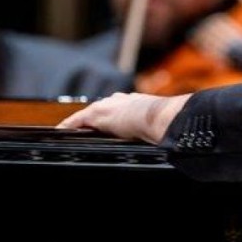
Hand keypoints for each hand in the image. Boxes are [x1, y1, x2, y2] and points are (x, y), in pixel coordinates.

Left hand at [57, 91, 190, 143]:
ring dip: (80, 123)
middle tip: (88, 128)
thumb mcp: (167, 124)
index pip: (123, 106)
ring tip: (70, 131)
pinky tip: (59, 132)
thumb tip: (182, 141)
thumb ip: (166, 129)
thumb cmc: (169, 122)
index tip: (114, 121)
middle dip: (96, 117)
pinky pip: (76, 121)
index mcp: (139, 102)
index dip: (117, 114)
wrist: (161, 116)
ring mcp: (108, 106)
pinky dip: (67, 127)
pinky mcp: (97, 115)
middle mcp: (121, 100)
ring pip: (88, 114)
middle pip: (103, 108)